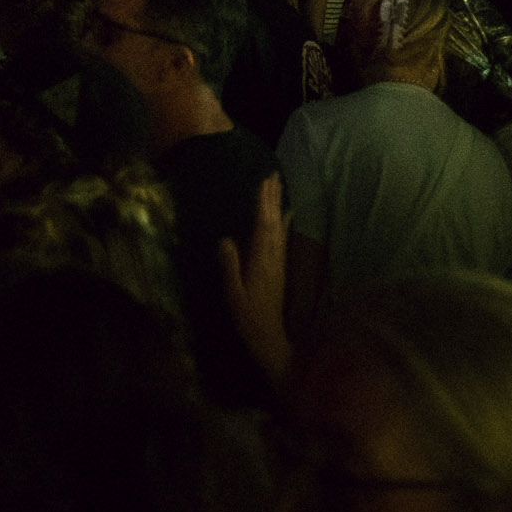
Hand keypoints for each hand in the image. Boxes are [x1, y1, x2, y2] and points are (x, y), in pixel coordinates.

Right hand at [218, 173, 290, 387]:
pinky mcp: (278, 267)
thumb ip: (231, 266)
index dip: (263, 203)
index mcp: (261, 261)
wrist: (268, 337)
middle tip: (272, 174)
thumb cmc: (248, 317)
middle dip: (272, 197)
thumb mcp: (234, 294)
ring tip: (277, 186)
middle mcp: (273, 258)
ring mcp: (278, 262)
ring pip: (279, 227)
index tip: (262, 182)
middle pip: (274, 221)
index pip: (263, 226)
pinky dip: (283, 221)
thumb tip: (225, 239)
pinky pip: (282, 238)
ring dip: (277, 205)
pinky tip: (286, 213)